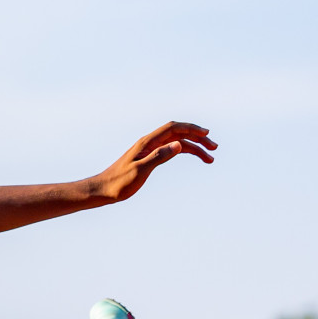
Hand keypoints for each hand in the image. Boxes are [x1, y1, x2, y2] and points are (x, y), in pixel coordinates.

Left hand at [92, 122, 217, 202]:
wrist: (103, 190)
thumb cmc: (119, 182)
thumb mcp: (140, 171)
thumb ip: (158, 157)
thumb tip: (178, 145)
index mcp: (147, 143)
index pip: (173, 128)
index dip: (191, 128)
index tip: (206, 134)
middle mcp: (149, 143)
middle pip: (178, 133)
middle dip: (197, 137)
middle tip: (214, 147)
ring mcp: (150, 150)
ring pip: (176, 142)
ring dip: (194, 147)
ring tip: (210, 157)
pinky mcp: (149, 158)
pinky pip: (170, 150)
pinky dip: (183, 152)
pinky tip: (192, 157)